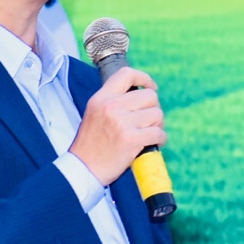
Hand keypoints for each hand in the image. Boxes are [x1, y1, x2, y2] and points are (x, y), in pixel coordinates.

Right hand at [69, 67, 163, 185]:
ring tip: (149, 132)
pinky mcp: (132, 139)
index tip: (151, 87)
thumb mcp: (94, 113)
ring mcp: (122, 123)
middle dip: (153, 108)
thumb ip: (113, 101)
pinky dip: (160, 138)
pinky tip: (153, 142)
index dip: (144, 78)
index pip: (126, 74)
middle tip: (149, 120)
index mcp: (101, 98)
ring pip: (157, 114)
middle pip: (149, 96)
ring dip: (157, 124)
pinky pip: (158, 133)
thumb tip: (141, 94)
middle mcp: (111, 107)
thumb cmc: (91, 144)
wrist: (83, 169)